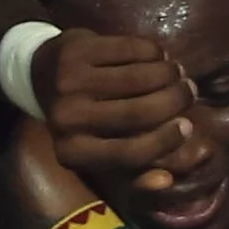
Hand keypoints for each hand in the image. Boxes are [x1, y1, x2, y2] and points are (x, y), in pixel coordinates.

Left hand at [38, 29, 207, 199]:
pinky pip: (129, 49)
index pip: (130, 153)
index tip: (189, 126)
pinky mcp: (75, 50)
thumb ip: (133, 171)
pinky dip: (152, 51)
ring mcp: (68, 83)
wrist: (40, 73)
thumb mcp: (100, 150)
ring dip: (168, 72)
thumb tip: (166, 180)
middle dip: (174, 100)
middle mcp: (67, 120)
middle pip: (139, 113)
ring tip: (177, 72)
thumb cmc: (82, 119)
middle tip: (189, 91)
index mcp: (73, 153)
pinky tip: (158, 55)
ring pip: (138, 77)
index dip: (166, 141)